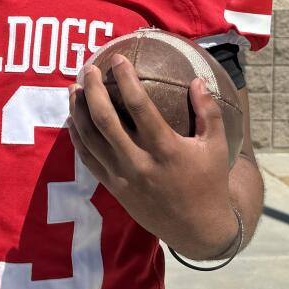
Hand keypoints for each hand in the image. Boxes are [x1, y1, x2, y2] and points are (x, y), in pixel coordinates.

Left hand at [67, 54, 238, 260]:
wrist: (196, 230)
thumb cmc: (209, 183)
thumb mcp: (216, 146)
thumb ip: (207, 112)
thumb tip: (197, 79)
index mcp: (165, 149)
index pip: (139, 106)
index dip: (126, 79)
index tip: (117, 59)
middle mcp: (139, 162)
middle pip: (104, 119)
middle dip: (92, 90)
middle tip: (88, 69)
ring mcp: (122, 176)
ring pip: (90, 138)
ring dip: (78, 110)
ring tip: (74, 88)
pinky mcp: (113, 188)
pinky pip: (87, 158)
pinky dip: (77, 137)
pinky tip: (73, 120)